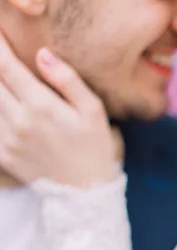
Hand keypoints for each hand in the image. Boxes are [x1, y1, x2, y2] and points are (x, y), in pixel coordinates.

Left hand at [0, 33, 116, 187]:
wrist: (85, 194)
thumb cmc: (94, 149)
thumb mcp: (93, 112)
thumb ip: (68, 81)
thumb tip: (42, 54)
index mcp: (41, 106)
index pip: (6, 66)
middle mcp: (18, 122)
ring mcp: (7, 140)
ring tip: (1, 80)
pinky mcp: (4, 156)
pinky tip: (4, 103)